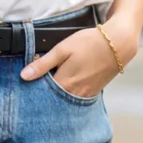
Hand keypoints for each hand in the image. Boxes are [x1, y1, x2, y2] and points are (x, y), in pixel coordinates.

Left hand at [19, 19, 137, 97]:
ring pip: (64, 100)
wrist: (119, 44)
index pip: (41, 93)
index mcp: (64, 83)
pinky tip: (67, 84)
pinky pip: (76, 98)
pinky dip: (69, 94)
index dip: (33, 88)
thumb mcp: (62, 49)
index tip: (27, 83)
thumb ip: (43, 64)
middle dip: (44, 94)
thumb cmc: (90, 43)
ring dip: (56, 95)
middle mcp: (74, 94)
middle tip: (38, 83)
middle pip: (53, 99)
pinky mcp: (93, 92)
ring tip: (53, 82)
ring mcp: (85, 94)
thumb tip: (24, 76)